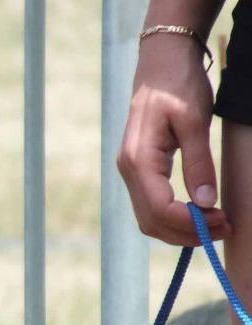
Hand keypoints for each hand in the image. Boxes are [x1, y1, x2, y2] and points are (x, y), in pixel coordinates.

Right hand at [117, 32, 231, 244]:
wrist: (161, 64)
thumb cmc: (179, 86)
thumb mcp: (194, 122)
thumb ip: (198, 163)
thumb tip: (206, 203)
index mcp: (138, 160)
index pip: (159, 208)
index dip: (191, 223)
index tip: (223, 220)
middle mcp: (128, 170)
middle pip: (151, 221)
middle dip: (187, 233)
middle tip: (224, 229)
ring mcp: (131, 172)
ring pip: (149, 218)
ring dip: (180, 229)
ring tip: (214, 224)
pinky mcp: (139, 171)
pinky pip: (151, 205)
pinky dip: (173, 217)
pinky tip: (197, 213)